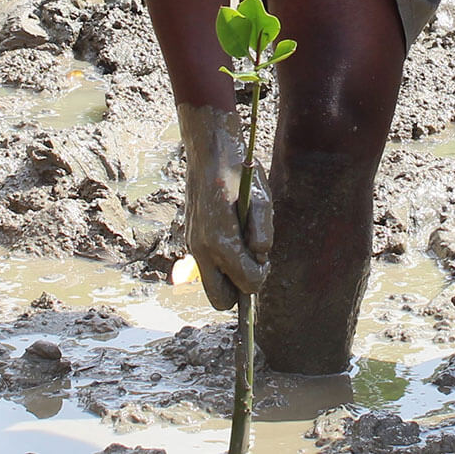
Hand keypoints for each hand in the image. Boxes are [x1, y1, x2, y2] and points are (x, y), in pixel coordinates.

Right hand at [177, 103, 273, 309]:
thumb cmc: (239, 174)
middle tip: (252, 263)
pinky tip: (230, 234)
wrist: (208, 153)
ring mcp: (194, 245)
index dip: (260, 276)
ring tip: (241, 243)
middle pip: (221, 300)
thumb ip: (264, 230)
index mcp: (223, 241)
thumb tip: (261, 255)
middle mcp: (203, 249)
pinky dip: (221, 262)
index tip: (264, 260)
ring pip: (213, 284)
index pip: (247, 284)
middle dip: (240, 289)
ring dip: (230, 274)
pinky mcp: (191, 238)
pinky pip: (207, 266)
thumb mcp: (262, 198)